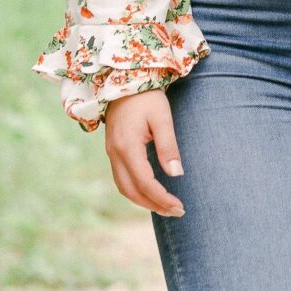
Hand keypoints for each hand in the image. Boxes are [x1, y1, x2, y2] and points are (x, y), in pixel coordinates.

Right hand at [104, 88, 185, 217]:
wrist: (123, 79)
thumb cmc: (146, 96)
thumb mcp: (162, 117)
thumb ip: (168, 146)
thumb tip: (176, 174)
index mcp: (127, 146)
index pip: (144, 182)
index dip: (162, 198)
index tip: (180, 206)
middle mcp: (115, 153)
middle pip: (131, 190)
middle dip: (153, 205)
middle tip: (176, 211)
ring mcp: (111, 152)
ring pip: (123, 187)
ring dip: (143, 201)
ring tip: (165, 207)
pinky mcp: (113, 150)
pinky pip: (121, 178)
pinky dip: (135, 190)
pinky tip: (150, 192)